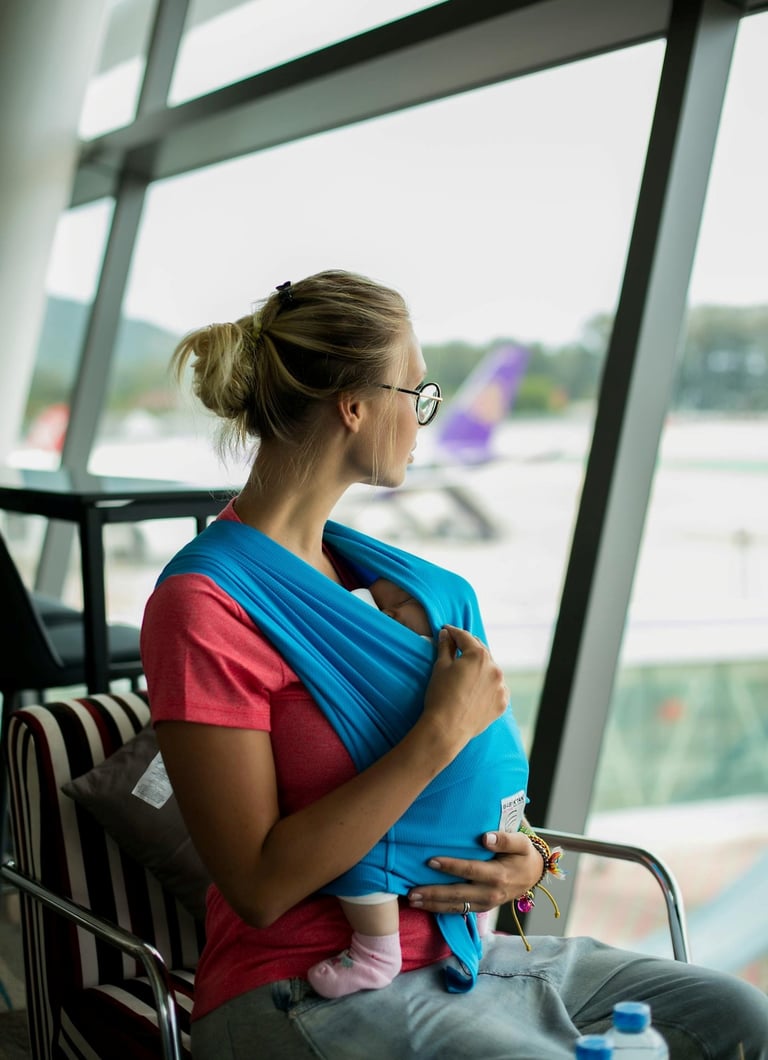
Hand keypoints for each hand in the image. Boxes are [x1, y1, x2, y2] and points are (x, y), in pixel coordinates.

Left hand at [407, 829, 543, 913]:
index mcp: (498, 875)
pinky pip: (459, 911)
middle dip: (433, 894)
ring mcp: (485, 903)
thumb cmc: (523, 854)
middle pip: (458, 894)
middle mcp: (490, 893)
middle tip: (411, 892)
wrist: (532, 875)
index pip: (470, 870)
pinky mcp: (481, 908)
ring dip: (432, 905)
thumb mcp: (521, 842)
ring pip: (455, 907)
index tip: (430, 861)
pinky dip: (440, 909)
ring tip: (412, 901)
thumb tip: (485, 837)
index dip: (450, 866)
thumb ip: (505, 839)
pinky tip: (425, 905)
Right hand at [420, 626, 508, 750]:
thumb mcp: (440, 667)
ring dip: (481, 666)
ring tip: (468, 669)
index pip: (465, 637)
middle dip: (469, 647)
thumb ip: (445, 647)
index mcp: (479, 656)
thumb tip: (446, 634)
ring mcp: (501, 686)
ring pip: (491, 670)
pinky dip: (488, 684)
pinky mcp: (502, 702)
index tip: (446, 630)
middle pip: (481, 651)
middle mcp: (495, 668)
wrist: (447, 728)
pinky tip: (477, 688)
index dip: (453, 632)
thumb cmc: (440, 695)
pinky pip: (496, 688)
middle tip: (457, 645)